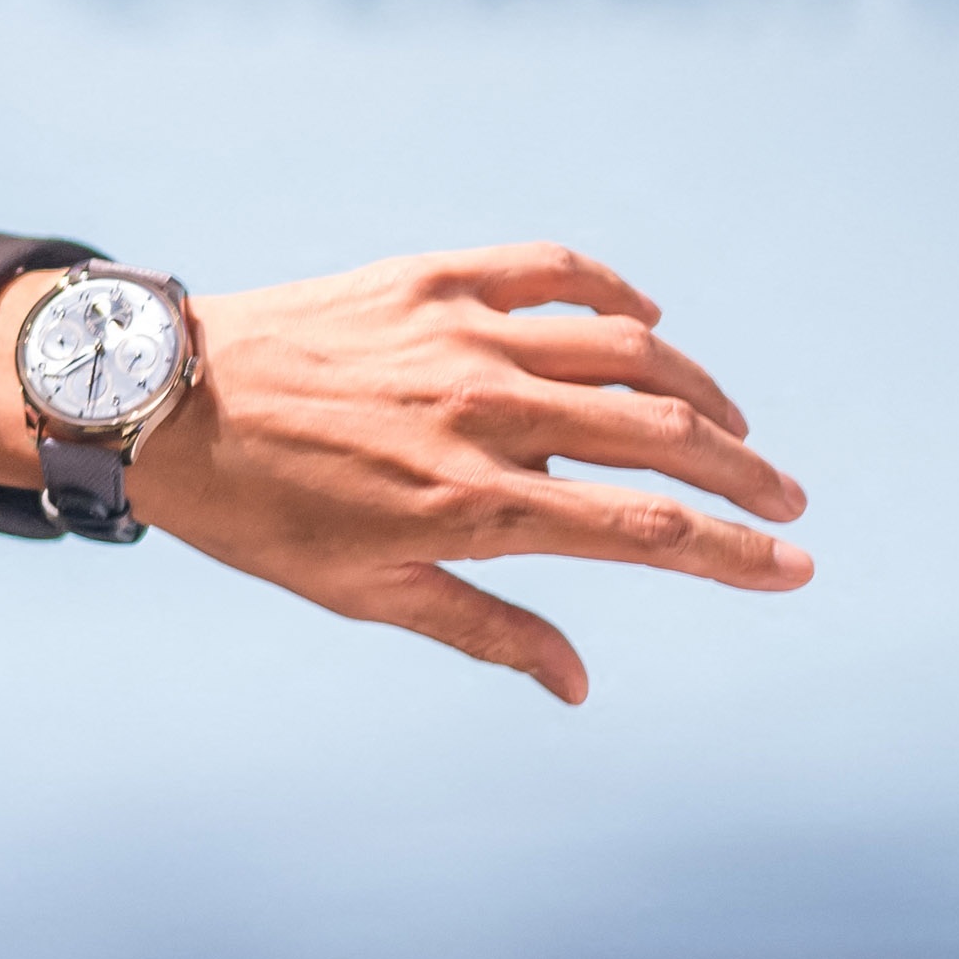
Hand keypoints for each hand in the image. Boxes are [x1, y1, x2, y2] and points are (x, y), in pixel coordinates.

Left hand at [96, 243, 809, 703]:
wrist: (160, 401)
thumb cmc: (257, 512)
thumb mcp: (364, 591)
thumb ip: (485, 630)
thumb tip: (578, 686)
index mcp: (475, 504)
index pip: (646, 532)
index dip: (736, 555)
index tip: (798, 567)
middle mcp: (485, 414)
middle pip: (664, 439)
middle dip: (746, 476)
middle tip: (789, 499)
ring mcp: (462, 335)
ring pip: (629, 351)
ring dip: (699, 389)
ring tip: (728, 426)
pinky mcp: (432, 277)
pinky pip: (556, 272)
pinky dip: (616, 293)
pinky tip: (645, 321)